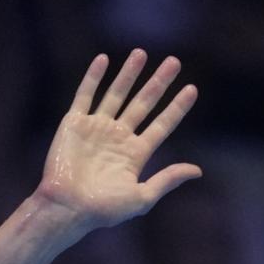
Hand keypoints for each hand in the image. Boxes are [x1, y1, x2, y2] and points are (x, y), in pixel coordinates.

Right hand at [37, 49, 200, 229]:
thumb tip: (197, 171)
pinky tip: (104, 59)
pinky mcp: (75, 123)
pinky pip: (85, 95)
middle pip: (143, 104)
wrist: (67, 207)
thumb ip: (167, 180)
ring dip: (129, 74)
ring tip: (142, 53)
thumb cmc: (103, 209)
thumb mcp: (142, 197)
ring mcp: (96, 128)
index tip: (192, 89)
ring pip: (117, 94)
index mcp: (135, 155)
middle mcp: (118, 138)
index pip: (162, 125)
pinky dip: (93, 77)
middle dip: (159, 83)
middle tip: (174, 62)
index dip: (177, 107)